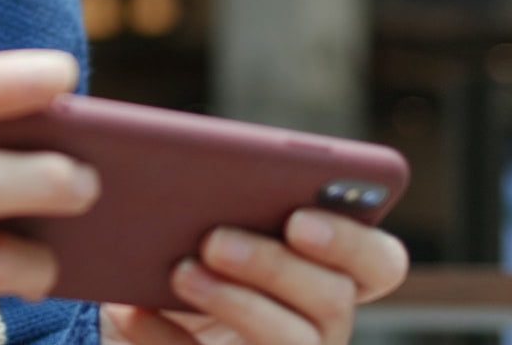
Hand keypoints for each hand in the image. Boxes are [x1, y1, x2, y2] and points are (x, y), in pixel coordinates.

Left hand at [100, 210, 408, 344]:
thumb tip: (175, 182)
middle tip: (215, 239)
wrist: (138, 320)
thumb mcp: (192, 225)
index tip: (299, 218)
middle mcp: (320, 325)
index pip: (381, 264)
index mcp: (328, 272)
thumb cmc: (175, 259)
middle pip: (332, 300)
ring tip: (179, 270)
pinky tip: (130, 310)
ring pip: (290, 340)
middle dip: (274, 265)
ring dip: (234, 301)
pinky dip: (166, 339)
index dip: (352, 241)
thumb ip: (209, 197)